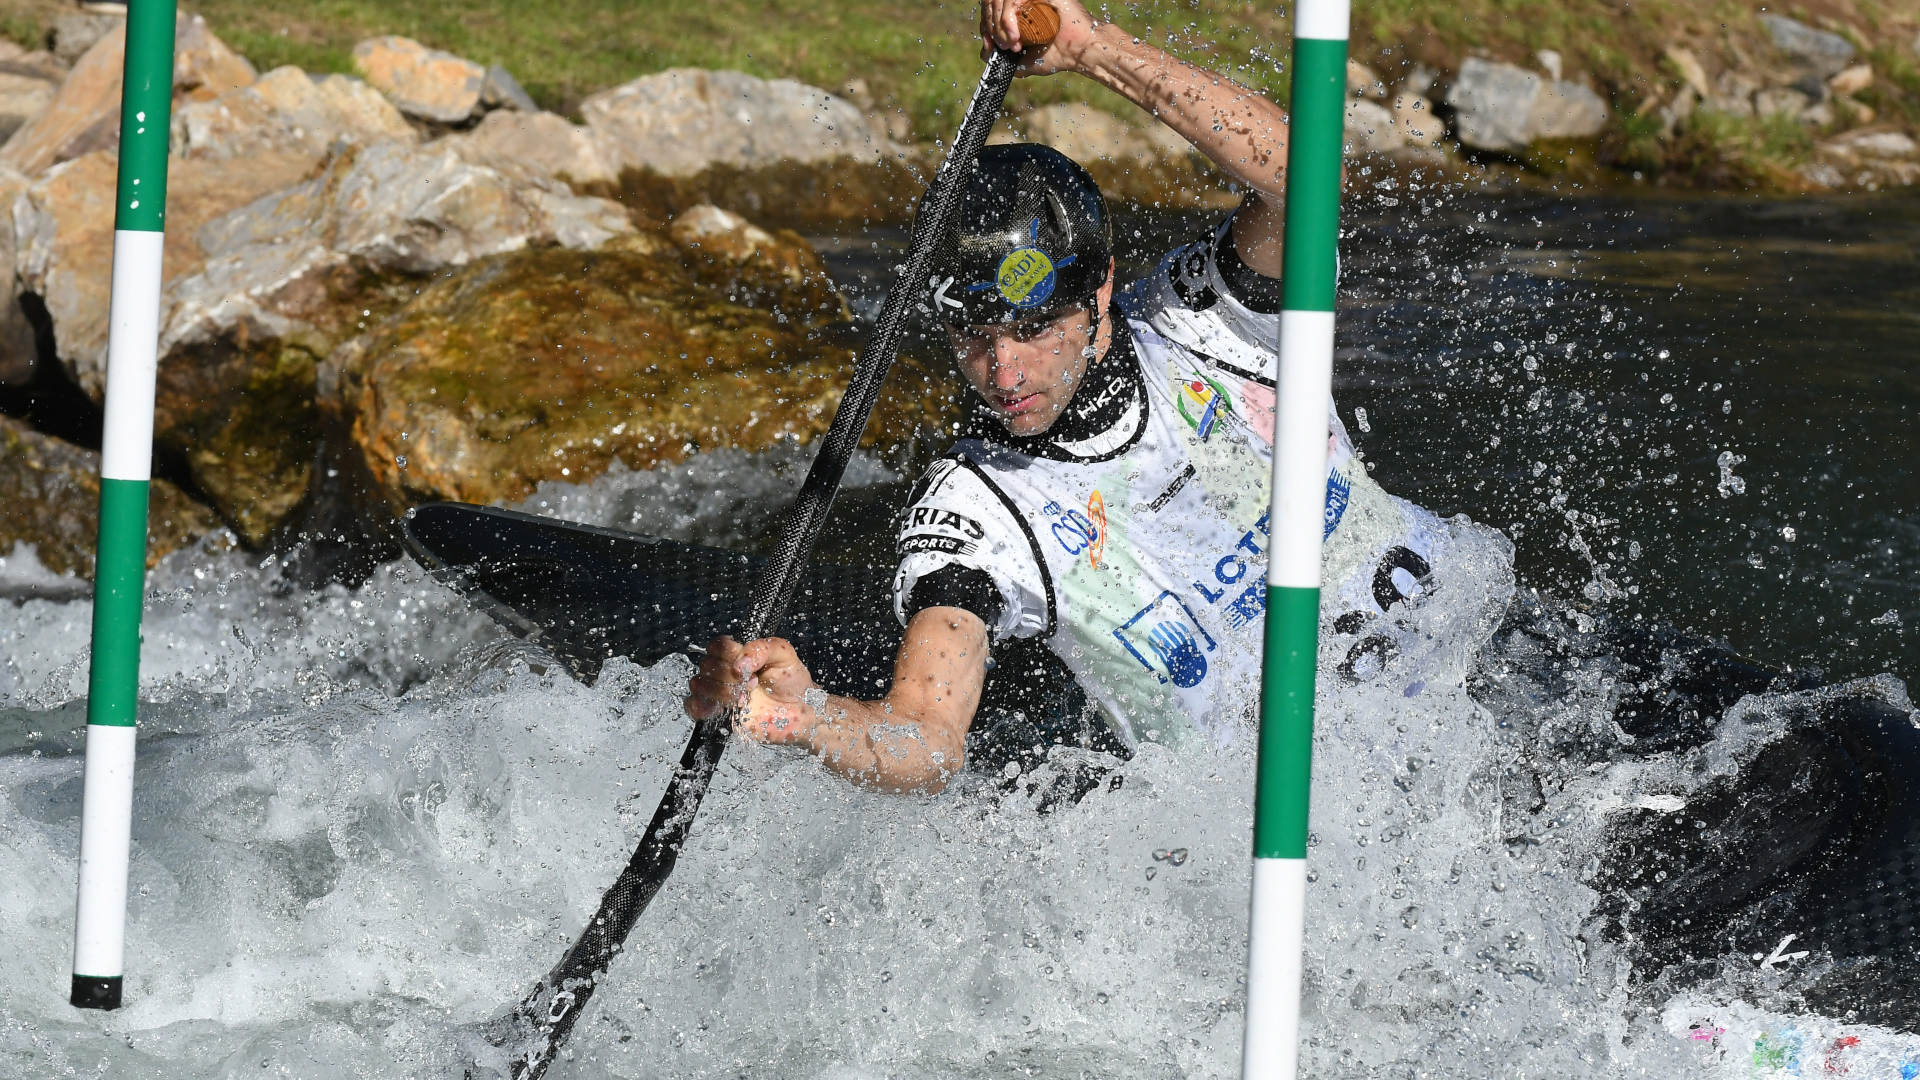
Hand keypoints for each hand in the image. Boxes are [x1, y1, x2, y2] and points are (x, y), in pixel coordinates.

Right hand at [684, 635, 820, 746]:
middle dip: (730, 675)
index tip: (748, 666)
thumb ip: (761, 648)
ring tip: (745, 698)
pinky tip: (724, 708)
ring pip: (699, 684)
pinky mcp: (717, 714)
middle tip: (752, 683)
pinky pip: (693, 707)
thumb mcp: (783, 654)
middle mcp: (724, 671)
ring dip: (722, 692)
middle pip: (707, 664)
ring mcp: (719, 692)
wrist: (800, 711)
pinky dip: (702, 707)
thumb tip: (739, 663)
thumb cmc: (792, 681)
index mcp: (737, 653)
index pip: (717, 645)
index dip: (729, 654)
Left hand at [979, 0, 1101, 75]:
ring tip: (1013, 43)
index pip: (991, 9)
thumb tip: (985, 50)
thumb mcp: (1021, 61)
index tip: (991, 45)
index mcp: (1019, 12)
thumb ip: (1001, 56)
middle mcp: (1023, 1)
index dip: (986, 25)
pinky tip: (1017, 34)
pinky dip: (1008, 16)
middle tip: (1005, 47)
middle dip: (992, 28)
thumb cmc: (1055, 56)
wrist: (1078, 50)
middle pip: (991, 3)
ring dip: (1000, 25)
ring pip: (1000, 0)